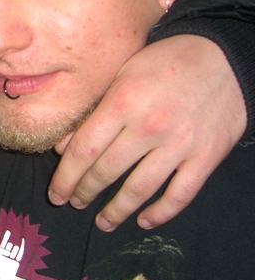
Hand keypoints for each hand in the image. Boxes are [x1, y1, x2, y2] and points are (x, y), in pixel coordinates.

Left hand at [49, 35, 245, 231]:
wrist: (223, 57)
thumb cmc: (163, 62)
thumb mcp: (120, 73)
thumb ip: (91, 109)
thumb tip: (63, 147)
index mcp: (122, 103)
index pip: (84, 149)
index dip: (66, 177)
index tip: (56, 193)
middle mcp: (148, 127)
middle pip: (107, 171)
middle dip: (85, 192)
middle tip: (74, 203)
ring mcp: (179, 144)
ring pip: (140, 189)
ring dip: (117, 210)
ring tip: (102, 221)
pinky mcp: (206, 157)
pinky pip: (180, 194)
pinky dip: (161, 212)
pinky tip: (144, 220)